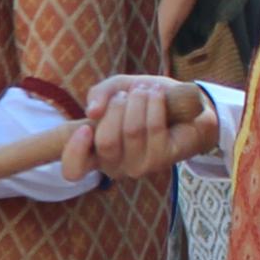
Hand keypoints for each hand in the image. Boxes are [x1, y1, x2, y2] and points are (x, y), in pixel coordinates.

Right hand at [60, 75, 217, 183]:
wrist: (186, 107)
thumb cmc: (146, 102)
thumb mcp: (117, 89)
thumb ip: (99, 94)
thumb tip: (92, 112)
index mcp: (95, 154)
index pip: (73, 170)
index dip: (74, 151)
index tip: (85, 128)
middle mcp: (114, 167)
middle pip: (105, 141)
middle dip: (117, 107)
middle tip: (128, 95)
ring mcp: (138, 167)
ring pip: (131, 131)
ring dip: (139, 101)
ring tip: (146, 91)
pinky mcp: (162, 160)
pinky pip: (153, 128)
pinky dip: (155, 104)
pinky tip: (158, 95)